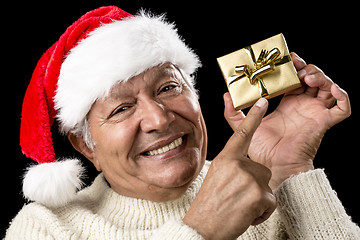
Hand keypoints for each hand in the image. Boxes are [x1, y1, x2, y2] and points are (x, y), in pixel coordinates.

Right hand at [183, 99, 275, 239]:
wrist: (203, 227)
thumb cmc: (209, 205)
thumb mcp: (216, 177)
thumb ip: (232, 167)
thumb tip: (248, 168)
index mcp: (225, 158)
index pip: (242, 133)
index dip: (254, 117)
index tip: (263, 101)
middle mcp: (238, 164)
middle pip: (261, 169)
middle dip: (255, 184)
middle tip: (238, 198)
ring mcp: (249, 178)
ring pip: (267, 185)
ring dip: (259, 199)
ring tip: (240, 207)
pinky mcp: (259, 194)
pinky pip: (271, 201)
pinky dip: (262, 212)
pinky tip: (246, 215)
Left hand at [224, 52, 350, 188]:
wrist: (273, 166)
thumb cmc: (261, 150)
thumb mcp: (244, 127)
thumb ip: (233, 113)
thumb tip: (226, 95)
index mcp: (288, 103)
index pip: (295, 79)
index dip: (293, 68)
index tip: (286, 59)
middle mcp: (303, 106)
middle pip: (313, 79)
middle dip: (307, 68)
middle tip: (296, 65)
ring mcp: (315, 113)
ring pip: (328, 88)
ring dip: (322, 78)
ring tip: (307, 77)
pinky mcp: (323, 122)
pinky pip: (342, 109)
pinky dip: (343, 97)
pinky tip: (333, 89)